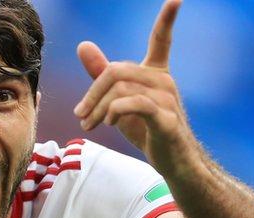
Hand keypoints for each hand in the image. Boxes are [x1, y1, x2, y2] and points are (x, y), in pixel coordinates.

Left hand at [75, 0, 200, 175]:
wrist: (173, 162)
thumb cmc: (147, 130)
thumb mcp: (118, 101)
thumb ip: (101, 74)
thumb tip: (83, 45)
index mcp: (157, 73)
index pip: (162, 39)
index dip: (167, 18)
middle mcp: (164, 81)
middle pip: (116, 72)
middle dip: (92, 93)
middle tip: (80, 115)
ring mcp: (168, 100)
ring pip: (120, 89)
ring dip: (97, 109)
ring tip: (90, 124)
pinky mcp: (166, 120)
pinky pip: (135, 104)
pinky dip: (115, 111)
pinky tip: (108, 122)